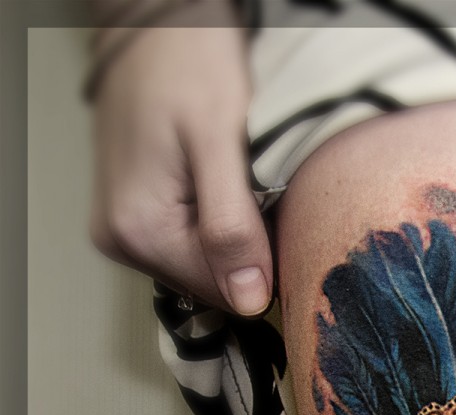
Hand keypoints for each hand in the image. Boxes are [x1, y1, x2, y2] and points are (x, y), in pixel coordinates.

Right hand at [89, 13, 272, 315]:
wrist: (157, 21)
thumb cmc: (188, 65)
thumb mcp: (219, 146)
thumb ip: (231, 228)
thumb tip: (248, 300)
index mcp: (138, 232)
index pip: (224, 296)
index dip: (267, 272)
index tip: (287, 233)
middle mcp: (122, 240)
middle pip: (213, 283)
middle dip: (250, 254)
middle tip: (266, 200)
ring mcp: (125, 229)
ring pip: (206, 266)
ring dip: (237, 240)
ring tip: (243, 187)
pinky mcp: (136, 214)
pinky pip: (192, 243)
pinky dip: (221, 226)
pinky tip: (228, 190)